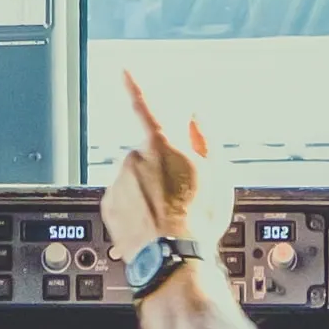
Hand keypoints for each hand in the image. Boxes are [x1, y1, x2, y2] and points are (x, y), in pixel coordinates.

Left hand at [99, 69, 234, 265]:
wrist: (174, 258)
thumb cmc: (199, 219)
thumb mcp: (217, 174)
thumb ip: (205, 139)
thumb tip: (196, 118)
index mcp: (162, 146)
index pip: (146, 106)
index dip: (134, 85)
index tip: (124, 69)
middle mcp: (135, 160)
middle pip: (148, 154)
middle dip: (161, 167)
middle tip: (182, 194)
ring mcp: (120, 183)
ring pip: (135, 178)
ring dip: (149, 190)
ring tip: (170, 214)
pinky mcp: (110, 207)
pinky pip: (124, 199)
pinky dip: (136, 208)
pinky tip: (154, 223)